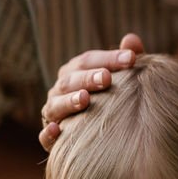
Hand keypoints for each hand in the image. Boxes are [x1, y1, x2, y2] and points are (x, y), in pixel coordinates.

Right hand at [38, 34, 144, 150]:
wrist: (100, 136)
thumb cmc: (112, 97)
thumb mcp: (121, 78)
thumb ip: (126, 59)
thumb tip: (132, 39)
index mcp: (75, 72)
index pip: (88, 60)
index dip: (109, 58)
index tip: (131, 58)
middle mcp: (60, 91)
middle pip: (70, 80)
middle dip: (87, 78)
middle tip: (106, 78)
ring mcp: (53, 114)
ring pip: (55, 106)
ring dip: (68, 102)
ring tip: (84, 99)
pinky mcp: (50, 138)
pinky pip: (45, 136)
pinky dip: (49, 133)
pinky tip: (58, 130)